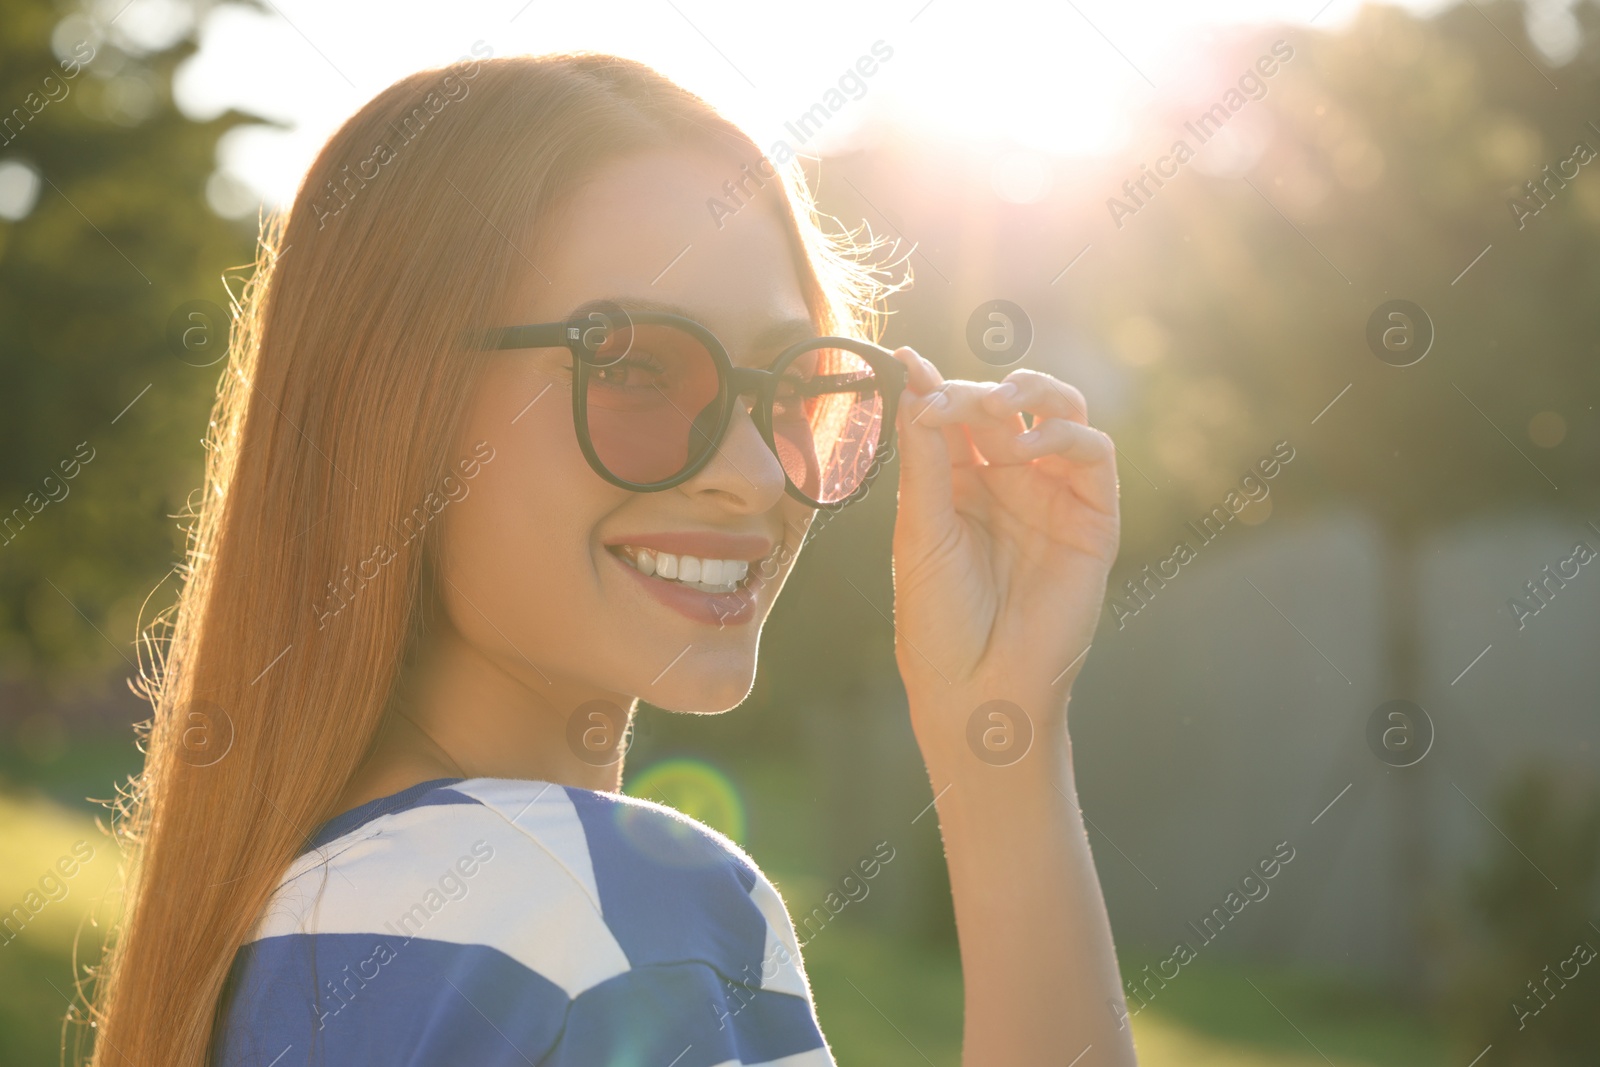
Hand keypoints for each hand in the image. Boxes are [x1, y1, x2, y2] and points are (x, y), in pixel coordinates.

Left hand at [888, 347, 1120, 767]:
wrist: (977, 692)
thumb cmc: (938, 622)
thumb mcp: (921, 531)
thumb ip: (924, 455)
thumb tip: (914, 380)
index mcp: (958, 482)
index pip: (954, 413)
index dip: (934, 384)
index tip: (905, 362)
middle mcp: (1009, 481)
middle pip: (1008, 403)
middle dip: (981, 389)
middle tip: (952, 399)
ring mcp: (1053, 496)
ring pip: (1061, 411)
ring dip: (1031, 394)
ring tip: (998, 408)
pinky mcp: (1093, 518)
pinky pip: (1094, 454)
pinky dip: (1062, 435)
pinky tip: (1024, 448)